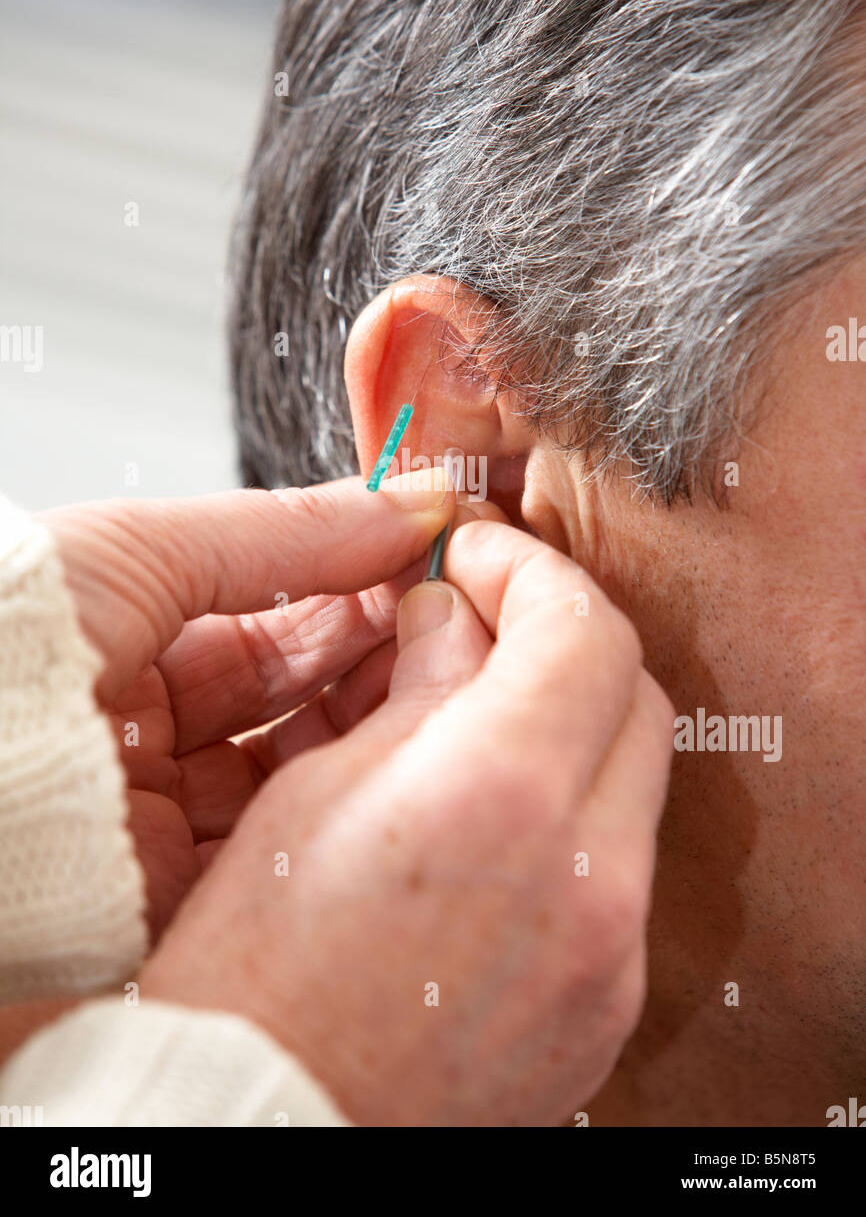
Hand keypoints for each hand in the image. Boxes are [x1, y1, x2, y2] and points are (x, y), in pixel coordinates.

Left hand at [38, 472, 455, 939]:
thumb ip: (284, 533)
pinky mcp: (161, 899)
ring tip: (439, 690)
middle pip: (289, 704)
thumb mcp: (145, 549)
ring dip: (364, 737)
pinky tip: (387, 773)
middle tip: (455, 626)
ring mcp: (152, 819)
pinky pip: (266, 861)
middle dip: (373, 663)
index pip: (269, 622)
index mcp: (123, 645)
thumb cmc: (5, 639)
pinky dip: (331, 820)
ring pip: (290, 783)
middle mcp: (140, 736)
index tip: (431, 565)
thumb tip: (401, 501)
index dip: (353, 593)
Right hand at [142, 518, 674, 1125]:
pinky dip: (572, 816)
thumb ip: (413, 690)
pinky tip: (493, 817)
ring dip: (572, 727)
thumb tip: (453, 618)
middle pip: (634, 694)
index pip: (581, 629)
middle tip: (483, 623)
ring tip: (476, 721)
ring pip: (634, 782)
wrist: (271, 1132)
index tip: (479, 556)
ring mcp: (612, 950)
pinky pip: (620, 869)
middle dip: (563, 638)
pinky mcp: (609, 1003)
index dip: (529, 569)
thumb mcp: (309, 796)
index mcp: (500, 798)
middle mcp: (586, 876)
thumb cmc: (254, 987)